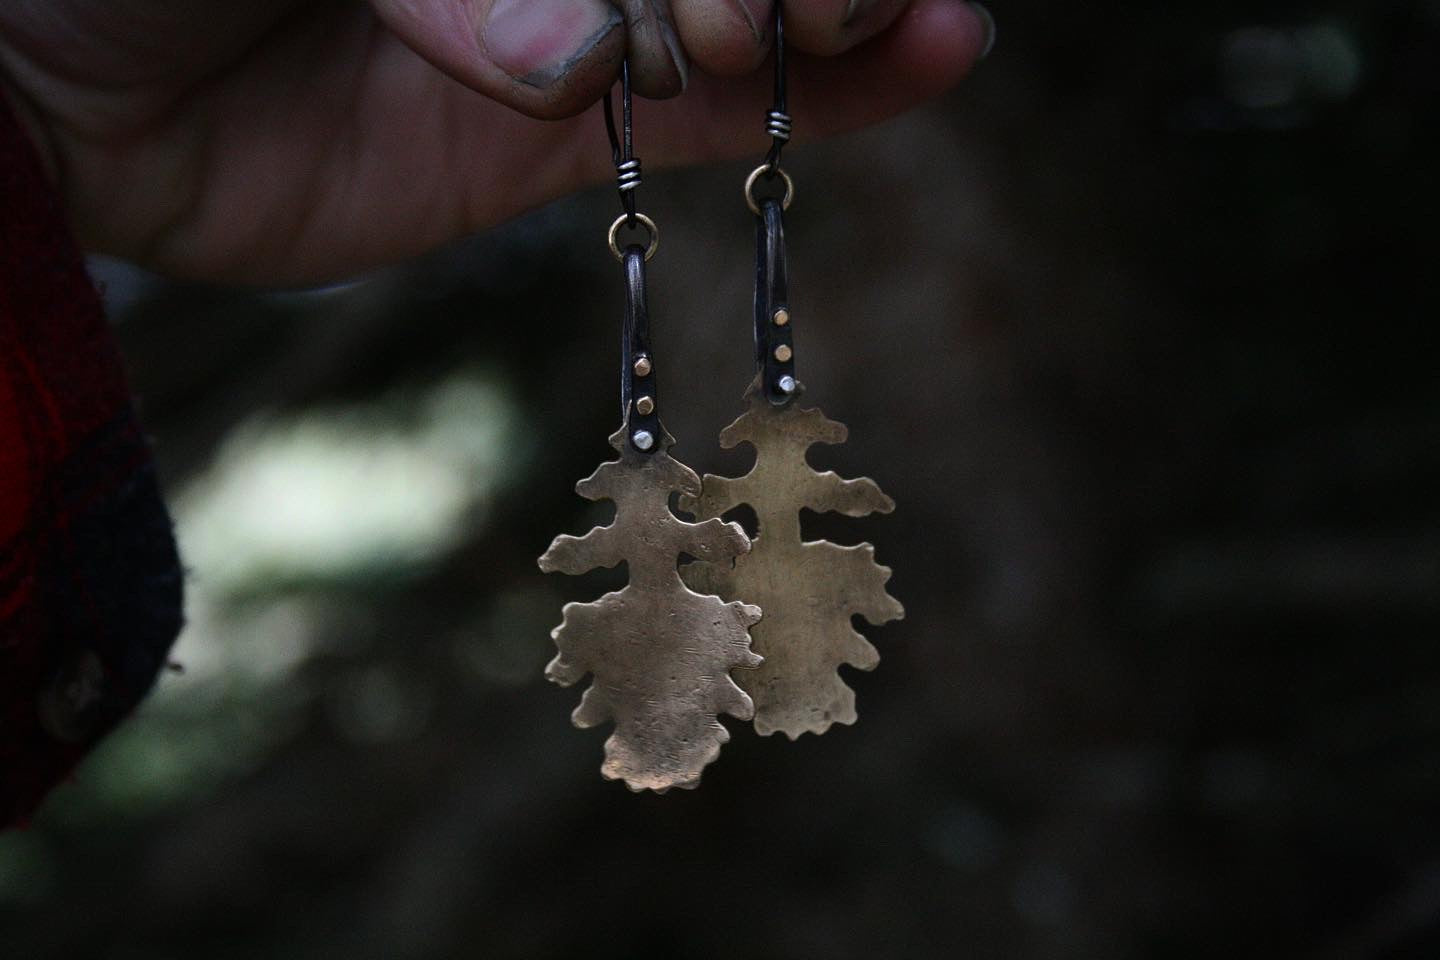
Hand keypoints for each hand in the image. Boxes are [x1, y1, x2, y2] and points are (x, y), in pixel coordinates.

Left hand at [0, 0, 989, 284]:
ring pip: (741, 15)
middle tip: (779, 3)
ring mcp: (564, 23)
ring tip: (880, 14)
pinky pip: (701, 124)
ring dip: (837, 12)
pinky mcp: (550, 138)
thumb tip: (565, 62)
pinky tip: (930, 56)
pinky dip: (811, 104)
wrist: (47, 85)